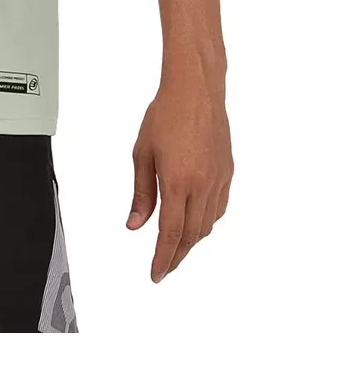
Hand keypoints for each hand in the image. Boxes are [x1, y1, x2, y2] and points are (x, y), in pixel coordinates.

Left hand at [127, 80, 232, 281]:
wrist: (196, 90)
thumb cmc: (165, 115)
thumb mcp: (142, 154)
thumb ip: (141, 193)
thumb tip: (135, 225)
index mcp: (177, 181)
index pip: (170, 233)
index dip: (163, 258)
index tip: (156, 274)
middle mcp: (202, 185)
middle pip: (191, 235)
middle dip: (177, 256)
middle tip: (164, 267)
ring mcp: (219, 179)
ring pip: (208, 224)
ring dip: (192, 240)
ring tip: (176, 248)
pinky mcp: (228, 172)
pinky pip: (219, 208)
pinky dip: (206, 222)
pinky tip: (195, 222)